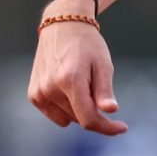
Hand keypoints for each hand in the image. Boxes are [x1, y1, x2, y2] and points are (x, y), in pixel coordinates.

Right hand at [28, 21, 126, 135]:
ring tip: (83, 83)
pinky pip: (56, 115)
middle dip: (95, 111)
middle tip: (100, 88)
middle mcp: (50, 89)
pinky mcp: (33, 95)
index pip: (88, 118)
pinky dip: (68, 108)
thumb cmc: (88, 45)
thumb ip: (104, 90)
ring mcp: (39, 93)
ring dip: (81, 109)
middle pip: (79, 118)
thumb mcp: (104, 64)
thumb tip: (110, 111)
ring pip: (68, 118)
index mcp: (69, 80)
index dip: (106, 127)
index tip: (123, 128)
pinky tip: (71, 88)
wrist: (63, 27)